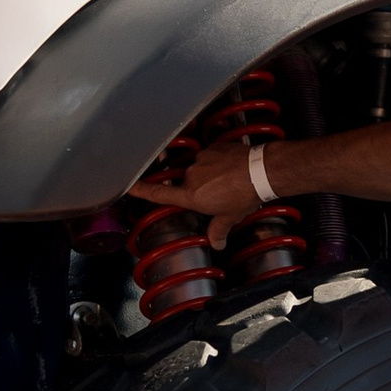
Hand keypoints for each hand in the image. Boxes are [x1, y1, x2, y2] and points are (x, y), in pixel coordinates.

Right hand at [137, 144, 276, 226]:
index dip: (142, 190)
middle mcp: (191, 175)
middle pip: (186, 182)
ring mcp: (201, 158)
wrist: (260, 171)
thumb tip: (217, 243)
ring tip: (229, 181)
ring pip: (199, 168)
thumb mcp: (230, 217)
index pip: (160, 193)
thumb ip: (218, 230)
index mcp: (191, 195)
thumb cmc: (244, 195)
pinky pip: (210, 156)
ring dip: (209, 174)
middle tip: (220, 194)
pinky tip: (231, 168)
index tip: (130, 185)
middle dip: (199, 188)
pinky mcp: (213, 147)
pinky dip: (218, 162)